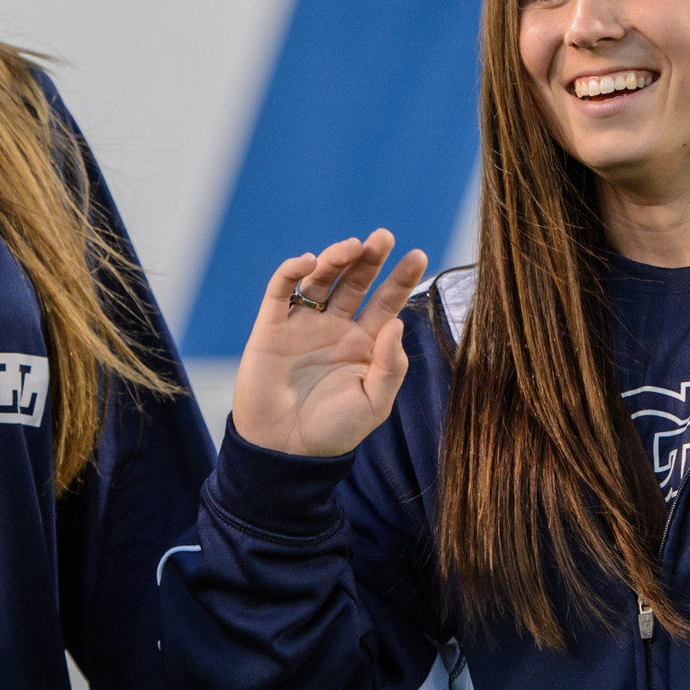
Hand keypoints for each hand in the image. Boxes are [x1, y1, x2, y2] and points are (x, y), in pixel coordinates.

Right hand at [231, 230, 430, 458]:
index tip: (418, 256)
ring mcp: (303, 325)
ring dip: (335, 258)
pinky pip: (280, 291)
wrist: (284, 452)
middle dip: (369, 258)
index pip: (386, 302)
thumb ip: (390, 365)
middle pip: (355, 282)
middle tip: (383, 237)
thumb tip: (398, 322)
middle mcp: (335, 328)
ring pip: (320, 279)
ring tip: (351, 246)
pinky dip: (291, 271)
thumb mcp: (374, 402)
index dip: (402, 279)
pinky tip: (308, 261)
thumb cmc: (334, 431)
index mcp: (364, 344)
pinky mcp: (271, 328)